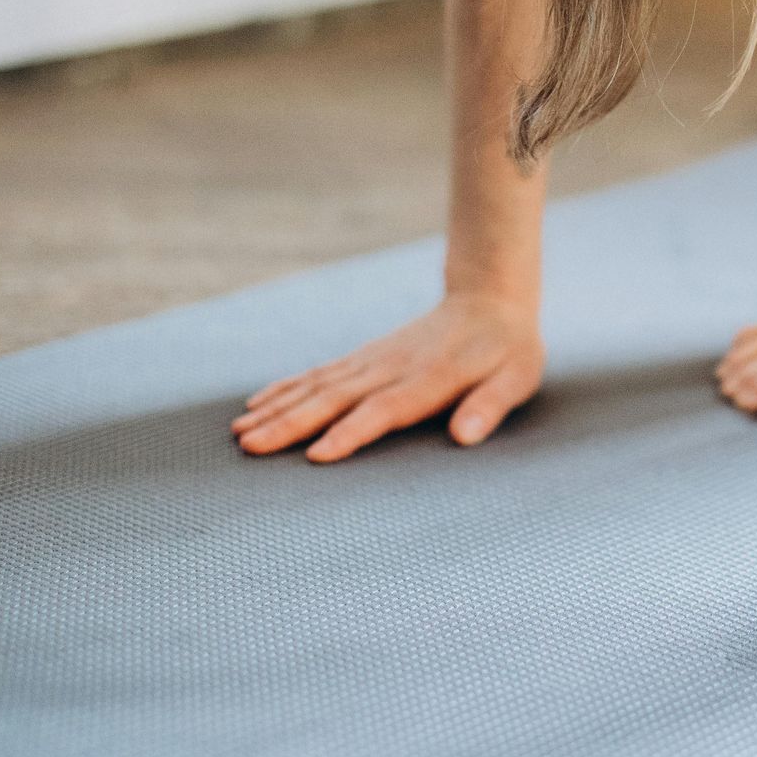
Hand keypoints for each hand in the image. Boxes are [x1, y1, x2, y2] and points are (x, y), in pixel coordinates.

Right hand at [230, 292, 544, 461]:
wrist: (489, 301)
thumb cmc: (507, 351)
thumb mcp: (516, 378)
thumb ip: (490, 406)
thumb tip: (466, 436)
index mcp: (428, 379)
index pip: (383, 410)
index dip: (350, 433)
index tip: (316, 455)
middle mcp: (391, 368)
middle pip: (335, 398)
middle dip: (291, 424)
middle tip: (251, 447)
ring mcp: (372, 360)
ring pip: (317, 385)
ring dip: (278, 408)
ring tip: (240, 431)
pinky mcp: (363, 358)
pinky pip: (318, 373)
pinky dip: (285, 387)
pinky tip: (256, 403)